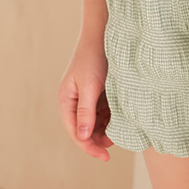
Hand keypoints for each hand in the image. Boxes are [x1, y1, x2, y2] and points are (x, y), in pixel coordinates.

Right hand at [57, 36, 114, 161]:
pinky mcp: (98, 91)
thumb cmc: (94, 56)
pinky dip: (112, 117)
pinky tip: (122, 119)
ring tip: (121, 132)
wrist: (103, 32)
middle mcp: (74, 100)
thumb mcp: (90, 85)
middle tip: (116, 145)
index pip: (76, 132)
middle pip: (85, 129)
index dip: (90, 146)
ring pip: (96, 122)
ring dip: (106, 129)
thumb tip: (83, 137)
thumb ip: (86, 111)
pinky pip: (104, 111)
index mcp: (66, 100)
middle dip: (99, 139)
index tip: (105, 156)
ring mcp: (86, 96)